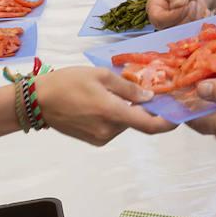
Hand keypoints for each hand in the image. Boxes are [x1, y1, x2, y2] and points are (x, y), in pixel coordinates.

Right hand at [33, 66, 172, 144]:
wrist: (37, 101)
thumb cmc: (68, 83)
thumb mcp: (100, 76)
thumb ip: (128, 88)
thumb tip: (149, 97)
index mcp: (113, 113)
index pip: (149, 125)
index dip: (168, 122)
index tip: (178, 114)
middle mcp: (109, 130)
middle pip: (137, 121)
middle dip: (142, 108)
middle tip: (140, 89)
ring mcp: (100, 138)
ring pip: (124, 124)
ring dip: (126, 110)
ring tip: (111, 92)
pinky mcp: (93, 140)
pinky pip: (112, 127)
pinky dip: (114, 116)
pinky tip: (101, 102)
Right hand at [146, 0, 212, 26]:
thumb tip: (177, 5)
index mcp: (154, 9)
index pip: (159, 20)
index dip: (175, 15)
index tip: (186, 5)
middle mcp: (162, 23)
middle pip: (174, 28)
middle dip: (188, 15)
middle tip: (193, 2)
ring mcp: (174, 29)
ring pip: (187, 30)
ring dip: (196, 16)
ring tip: (195, 3)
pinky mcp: (186, 31)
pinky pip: (197, 29)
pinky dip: (203, 19)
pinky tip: (200, 9)